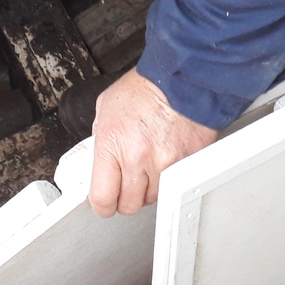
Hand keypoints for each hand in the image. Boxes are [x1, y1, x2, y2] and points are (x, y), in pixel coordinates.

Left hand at [88, 68, 217, 216]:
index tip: (104, 203)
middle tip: (127, 182)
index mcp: (113, 144)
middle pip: (129, 205)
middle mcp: (138, 158)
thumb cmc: (146, 88)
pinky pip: (174, 185)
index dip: (102, 205)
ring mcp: (165, 164)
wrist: (182, 78)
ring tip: (150, 164)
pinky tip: (167, 159)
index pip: (102, 198)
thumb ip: (101, 139)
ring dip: (149, 188)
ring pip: (153, 198)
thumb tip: (98, 161)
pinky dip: (170, 178)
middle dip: (126, 197)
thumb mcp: (106, 108)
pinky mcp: (186, 164)